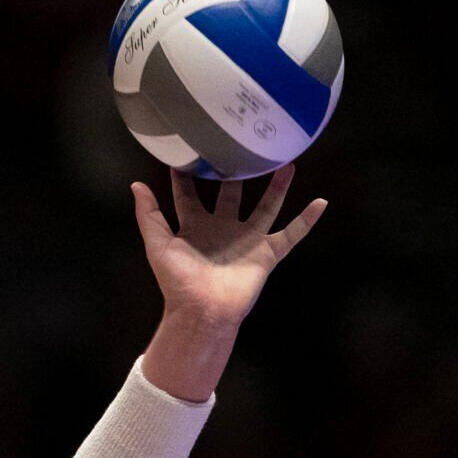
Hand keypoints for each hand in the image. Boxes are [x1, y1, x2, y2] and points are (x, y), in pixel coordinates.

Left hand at [132, 166, 325, 328]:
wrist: (202, 311)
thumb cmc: (178, 282)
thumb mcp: (158, 245)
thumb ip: (148, 215)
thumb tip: (137, 184)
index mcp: (195, 227)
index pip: (189, 195)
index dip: (186, 175)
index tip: (187, 149)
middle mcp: (222, 229)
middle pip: (231, 194)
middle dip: (235, 172)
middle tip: (242, 145)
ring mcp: (246, 241)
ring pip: (265, 207)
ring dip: (277, 187)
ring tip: (286, 162)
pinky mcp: (266, 254)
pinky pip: (291, 234)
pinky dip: (307, 220)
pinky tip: (321, 202)